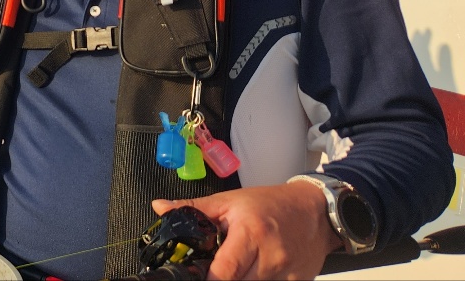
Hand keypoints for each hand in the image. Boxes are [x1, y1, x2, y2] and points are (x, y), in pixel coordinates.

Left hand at [153, 183, 340, 279]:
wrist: (315, 211)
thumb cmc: (270, 204)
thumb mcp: (229, 201)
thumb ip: (194, 208)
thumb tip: (160, 207)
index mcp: (250, 233)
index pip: (224, 270)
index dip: (208, 277)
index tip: (196, 274)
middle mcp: (271, 256)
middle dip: (224, 280)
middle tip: (215, 270)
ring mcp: (287, 273)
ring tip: (238, 267)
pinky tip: (256, 271)